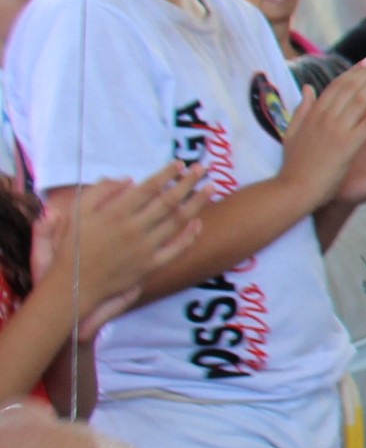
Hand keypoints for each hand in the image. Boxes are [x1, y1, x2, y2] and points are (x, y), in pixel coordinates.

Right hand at [32, 168, 201, 333]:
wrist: (74, 283)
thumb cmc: (74, 245)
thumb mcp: (78, 212)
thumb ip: (101, 192)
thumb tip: (129, 180)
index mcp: (115, 212)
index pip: (149, 188)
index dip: (167, 174)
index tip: (180, 164)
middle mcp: (134, 228)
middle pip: (168, 201)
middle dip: (188, 183)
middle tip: (202, 169)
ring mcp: (145, 248)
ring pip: (178, 222)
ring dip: (196, 203)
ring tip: (210, 188)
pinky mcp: (151, 265)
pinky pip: (177, 249)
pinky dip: (190, 235)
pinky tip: (198, 222)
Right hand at [277, 58, 365, 206]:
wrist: (294, 189)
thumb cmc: (294, 165)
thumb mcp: (292, 132)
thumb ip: (301, 109)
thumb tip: (308, 88)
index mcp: (312, 114)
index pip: (336, 87)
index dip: (353, 73)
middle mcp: (325, 118)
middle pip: (350, 88)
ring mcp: (336, 130)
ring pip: (360, 100)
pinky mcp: (347, 145)